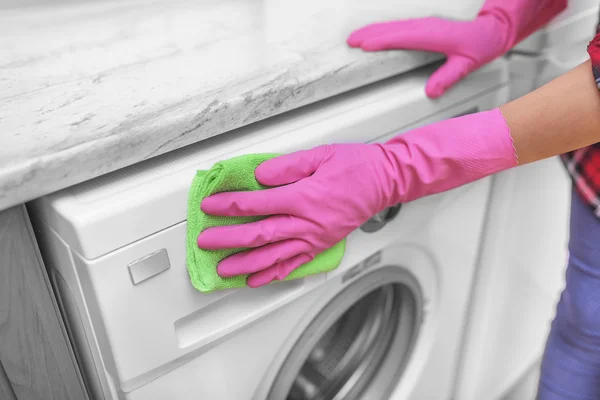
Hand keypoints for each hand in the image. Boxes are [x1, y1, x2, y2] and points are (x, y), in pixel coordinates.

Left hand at [198, 143, 397, 287]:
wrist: (385, 182)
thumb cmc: (355, 167)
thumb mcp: (321, 155)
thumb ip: (287, 165)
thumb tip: (260, 176)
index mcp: (304, 196)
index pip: (257, 203)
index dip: (230, 205)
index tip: (211, 206)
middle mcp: (307, 222)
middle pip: (260, 234)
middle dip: (229, 238)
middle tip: (206, 242)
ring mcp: (314, 238)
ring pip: (274, 256)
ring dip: (246, 263)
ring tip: (223, 269)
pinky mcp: (321, 246)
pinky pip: (294, 265)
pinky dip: (273, 275)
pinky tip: (256, 280)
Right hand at [347, 0, 566, 97]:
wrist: (491, 29)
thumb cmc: (480, 46)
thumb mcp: (466, 65)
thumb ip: (448, 77)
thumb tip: (431, 91)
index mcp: (434, 35)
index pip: (403, 38)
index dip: (382, 41)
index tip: (365, 45)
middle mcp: (427, 26)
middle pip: (392, 29)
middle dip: (370, 33)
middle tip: (350, 40)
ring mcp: (424, 23)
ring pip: (394, 25)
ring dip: (373, 30)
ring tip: (356, 37)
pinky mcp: (424, 25)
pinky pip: (399, 26)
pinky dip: (383, 29)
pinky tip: (375, 34)